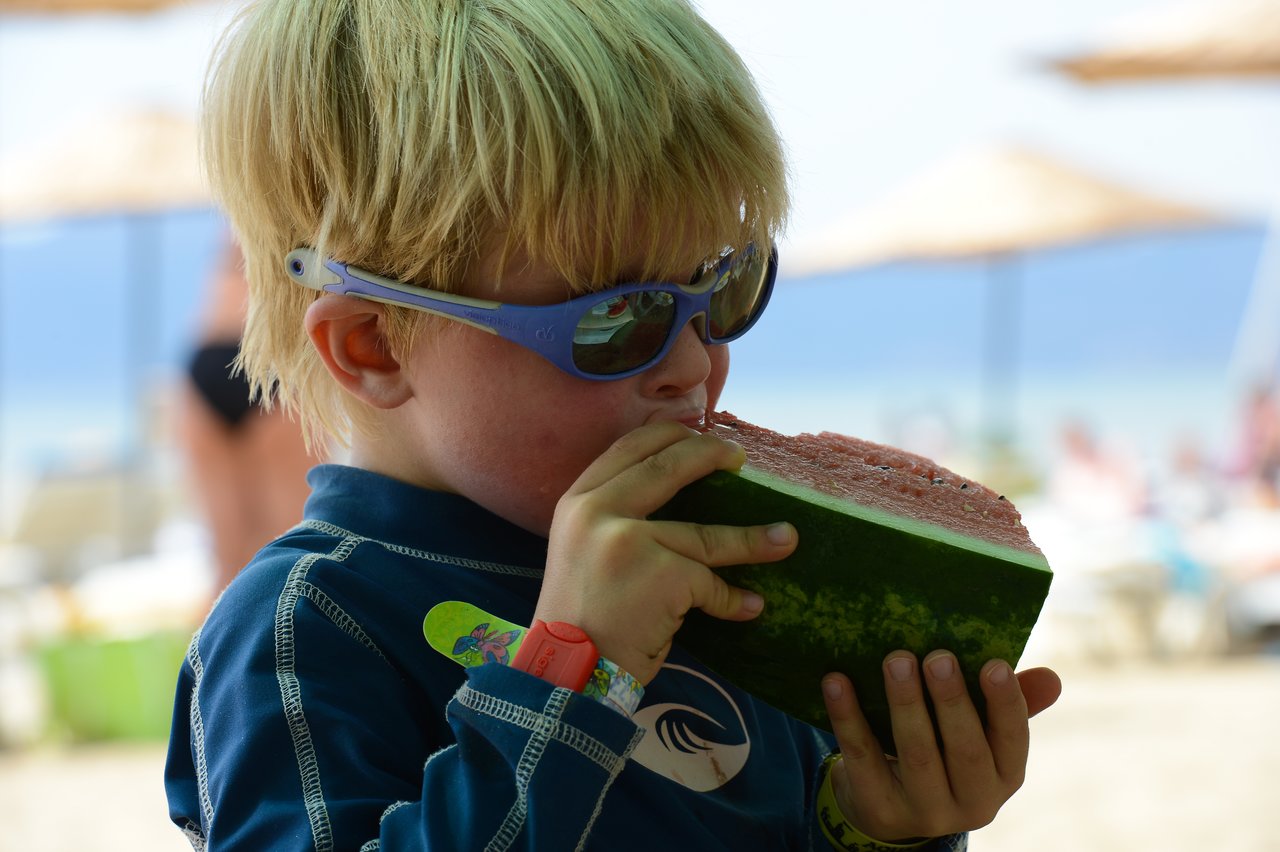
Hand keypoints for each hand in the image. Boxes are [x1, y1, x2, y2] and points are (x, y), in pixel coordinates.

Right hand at [538, 421, 797, 683]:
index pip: (630, 446)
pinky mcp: (662, 575)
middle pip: (669, 467)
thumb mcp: (579, 550)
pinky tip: (748, 607)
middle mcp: (598, 511)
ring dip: (754, 538)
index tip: (700, 434)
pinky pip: (710, 583)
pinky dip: (732, 599)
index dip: (670, 434)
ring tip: (787, 539)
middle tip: (741, 458)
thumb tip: (676, 492)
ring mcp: (630, 541)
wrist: (565, 673)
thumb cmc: (578, 619)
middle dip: (712, 456)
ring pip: (706, 534)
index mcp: (577, 501)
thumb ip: (611, 519)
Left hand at [821, 652, 1061, 841]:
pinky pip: (862, 758)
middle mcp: (973, 802)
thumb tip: (1053, 678)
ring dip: (905, 703)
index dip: (1006, 704)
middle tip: (937, 656)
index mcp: (1004, 776)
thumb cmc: (943, 751)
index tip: (994, 664)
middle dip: (952, 701)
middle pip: (964, 750)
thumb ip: (1010, 703)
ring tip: (894, 660)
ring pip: (916, 754)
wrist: (887, 808)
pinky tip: (836, 682)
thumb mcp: (978, 734)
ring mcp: (925, 810)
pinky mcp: (879, 808)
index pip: (1013, 741)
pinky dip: (848, 718)